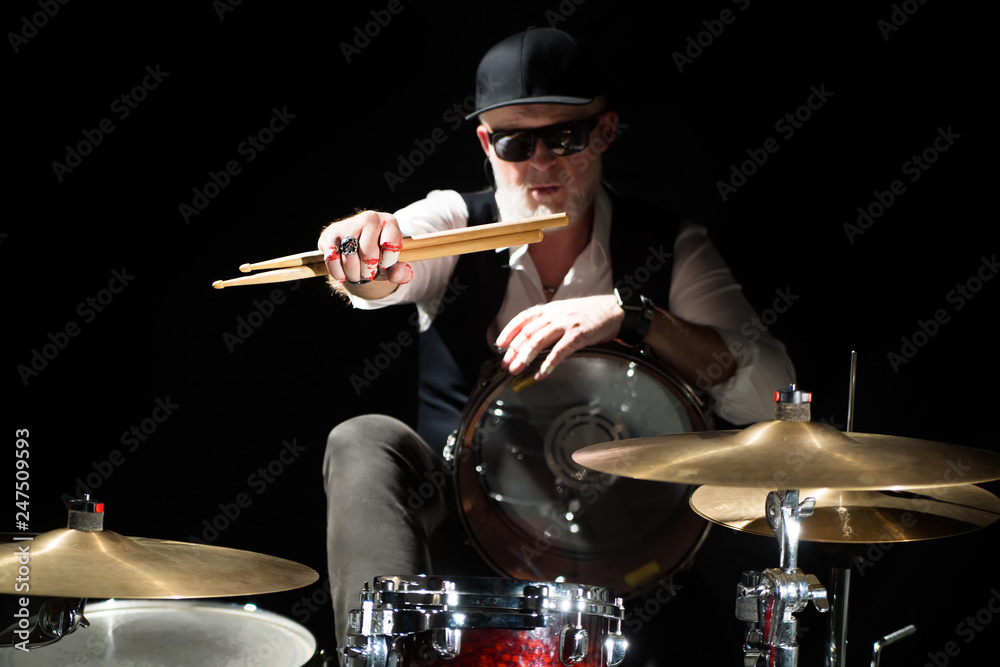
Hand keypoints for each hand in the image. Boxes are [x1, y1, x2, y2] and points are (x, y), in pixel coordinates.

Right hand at [317, 211, 412, 285]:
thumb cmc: (378, 256)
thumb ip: (399, 272)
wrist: (355, 245)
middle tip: (367, 276)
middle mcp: (370, 218)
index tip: (382, 266)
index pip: (391, 247)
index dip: (386, 264)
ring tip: (355, 275)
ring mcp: (349, 223)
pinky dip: (338, 272)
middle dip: (367, 273)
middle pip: (368, 254)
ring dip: (352, 275)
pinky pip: (332, 258)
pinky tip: (343, 273)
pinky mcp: (331, 232)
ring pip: (349, 257)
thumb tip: (397, 275)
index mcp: (389, 222)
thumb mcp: (391, 265)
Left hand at [495, 295, 624, 379]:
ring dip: (525, 357)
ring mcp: (566, 324)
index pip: (523, 318)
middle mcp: (555, 315)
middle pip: (527, 333)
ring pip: (538, 341)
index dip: (509, 331)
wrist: (613, 310)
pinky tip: (541, 374)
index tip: (500, 345)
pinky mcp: (578, 335)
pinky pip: (559, 352)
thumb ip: (549, 322)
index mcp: (550, 309)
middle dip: (514, 351)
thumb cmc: (589, 313)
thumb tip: (531, 338)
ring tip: (516, 370)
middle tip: (506, 365)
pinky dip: (548, 364)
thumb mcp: (565, 311)